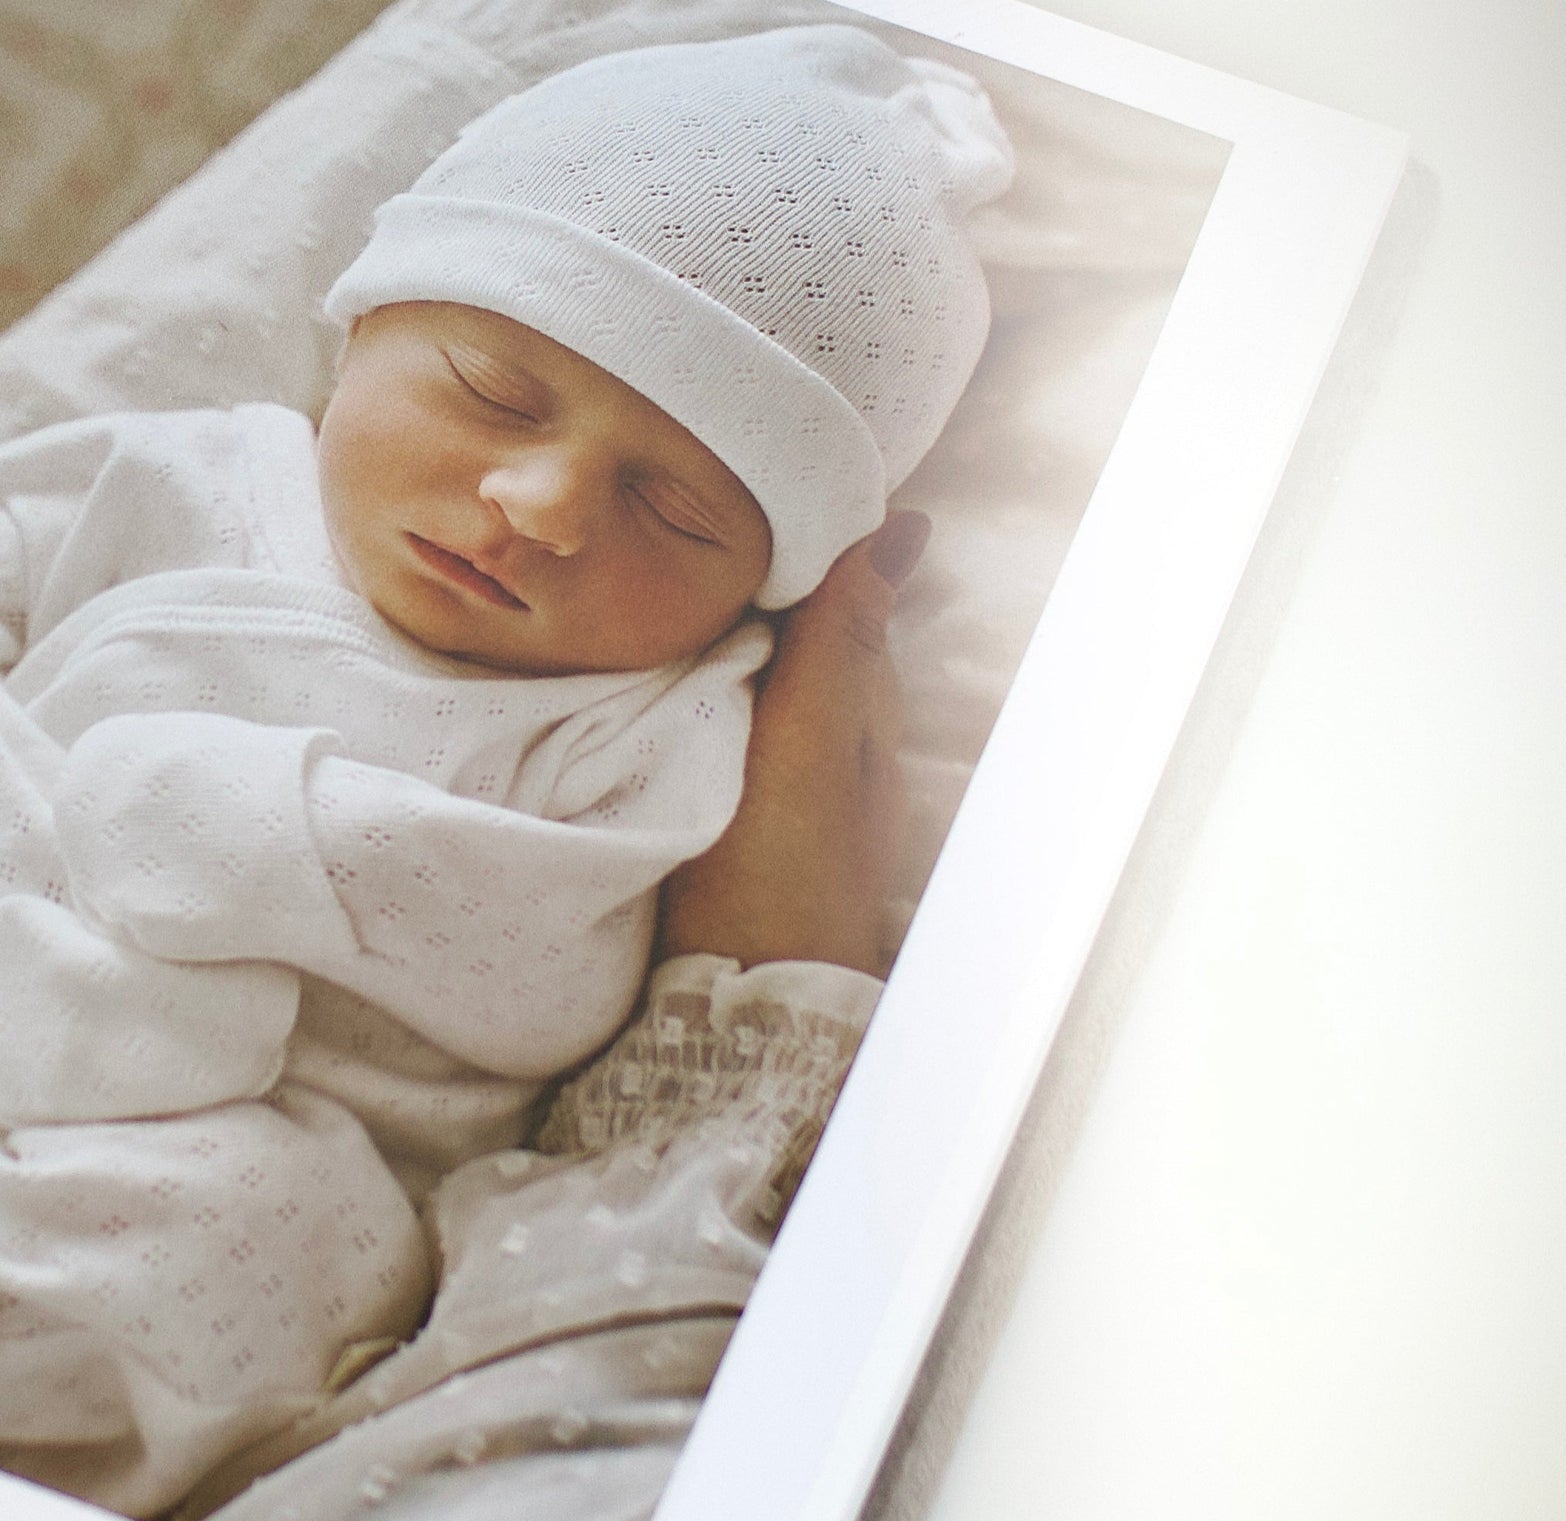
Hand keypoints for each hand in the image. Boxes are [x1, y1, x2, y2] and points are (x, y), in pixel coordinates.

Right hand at [657, 510, 925, 975]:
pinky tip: (662, 678)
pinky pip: (726, 729)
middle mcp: (832, 741)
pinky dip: (704, 694)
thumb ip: (843, 636)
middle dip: (760, 581)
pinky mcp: (737, 819)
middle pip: (800, 636)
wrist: (741, 1000)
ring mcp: (785, 784)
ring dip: (725, 638)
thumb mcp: (810, 736)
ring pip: (762, 682)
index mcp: (861, 710)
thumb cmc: (782, 866)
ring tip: (660, 575)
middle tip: (683, 510)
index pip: (841, 595)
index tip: (747, 475)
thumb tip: (906, 524)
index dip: (802, 541)